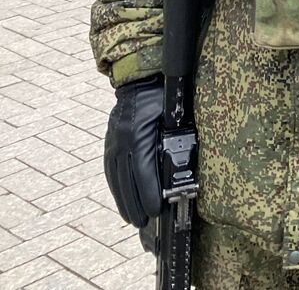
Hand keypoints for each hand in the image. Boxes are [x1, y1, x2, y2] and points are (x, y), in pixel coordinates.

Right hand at [103, 76, 164, 228]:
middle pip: (126, 178)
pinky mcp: (110, 141)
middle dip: (135, 203)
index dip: (149, 192)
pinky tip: (122, 199)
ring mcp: (112, 140)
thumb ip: (178, 138)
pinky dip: (116, 186)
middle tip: (144, 223)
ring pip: (116, 176)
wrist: (142, 78)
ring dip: (123, 199)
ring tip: (132, 219)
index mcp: (139, 132)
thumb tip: (186, 166)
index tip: (156, 210)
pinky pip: (110, 169)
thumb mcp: (176, 114)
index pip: (143, 169)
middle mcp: (121, 138)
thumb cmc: (167, 95)